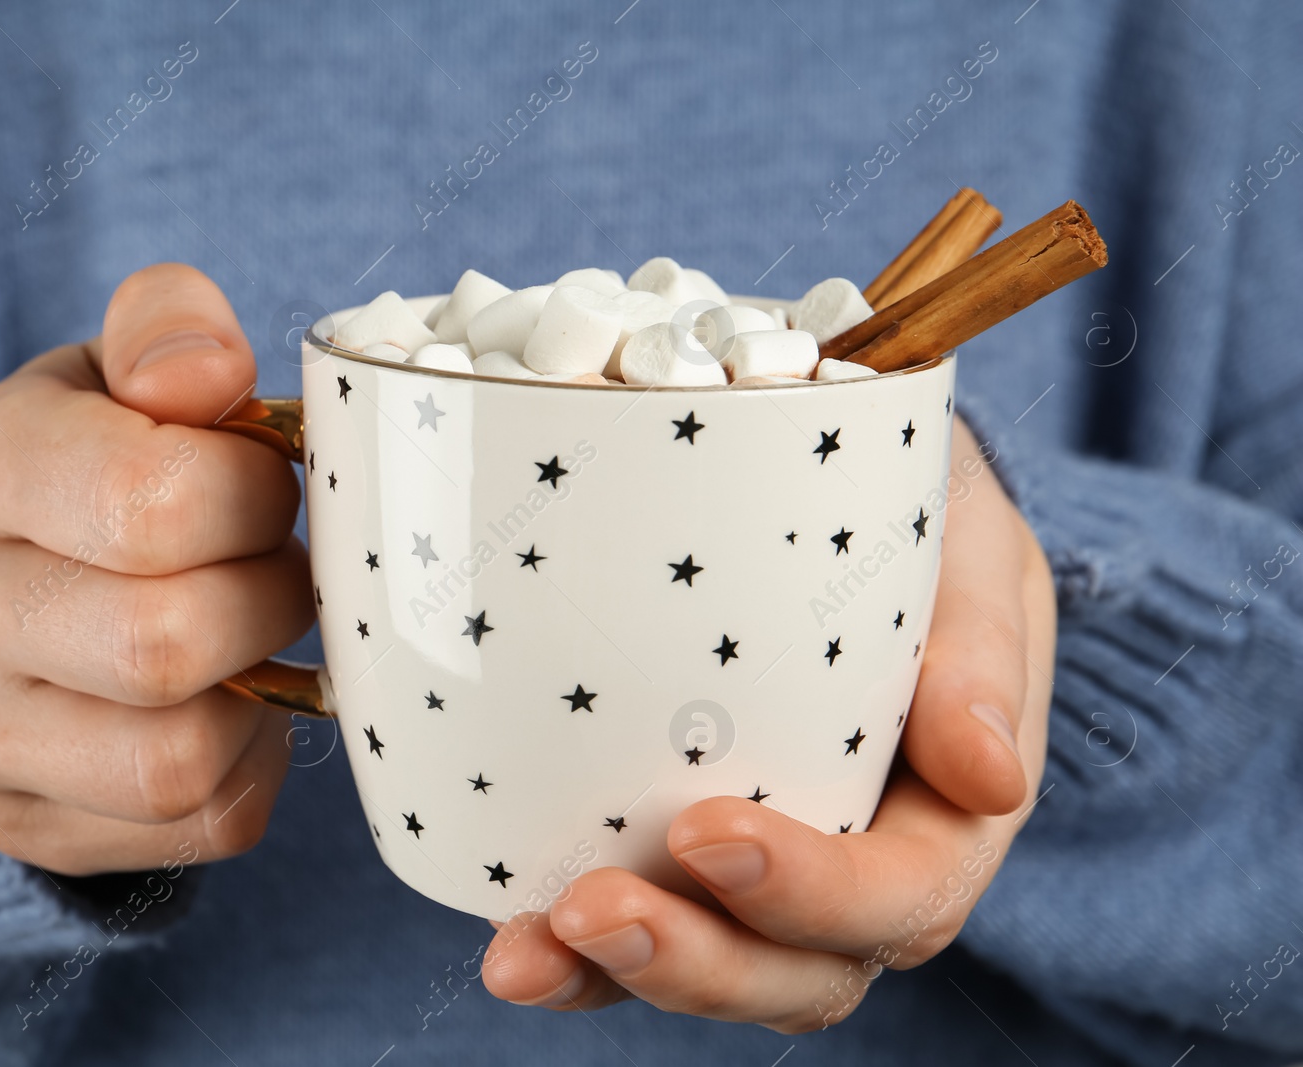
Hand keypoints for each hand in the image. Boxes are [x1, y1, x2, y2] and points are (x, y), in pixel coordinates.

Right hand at [0, 264, 312, 874]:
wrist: (21, 584)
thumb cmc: (109, 461)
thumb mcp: (127, 366)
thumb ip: (170, 329)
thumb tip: (205, 374)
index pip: (153, 501)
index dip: (256, 496)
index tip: (264, 484)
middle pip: (166, 643)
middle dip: (267, 600)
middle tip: (276, 565)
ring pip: (178, 760)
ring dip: (260, 693)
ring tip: (251, 634)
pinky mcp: (21, 820)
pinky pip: (204, 822)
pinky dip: (253, 765)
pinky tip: (228, 704)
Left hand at [482, 418, 1055, 1031]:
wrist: (852, 503)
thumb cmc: (927, 530)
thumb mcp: (975, 557)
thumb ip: (983, 651)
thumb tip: (991, 779)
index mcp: (945, 818)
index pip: (898, 896)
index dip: (812, 893)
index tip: (706, 830)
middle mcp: (859, 873)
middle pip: (798, 973)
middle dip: (697, 962)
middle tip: (594, 909)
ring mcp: (767, 881)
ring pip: (713, 972)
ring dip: (618, 975)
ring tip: (529, 949)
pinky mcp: (686, 867)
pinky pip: (638, 933)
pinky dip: (573, 957)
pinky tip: (510, 943)